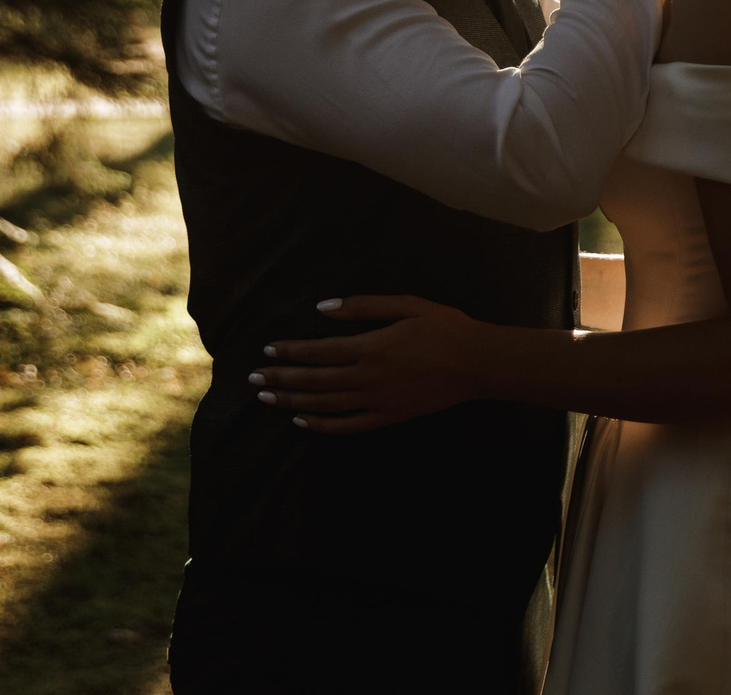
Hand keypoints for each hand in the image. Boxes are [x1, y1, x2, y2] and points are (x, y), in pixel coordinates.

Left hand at [250, 295, 481, 434]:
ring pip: (323, 404)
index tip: (268, 350)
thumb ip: (363, 306)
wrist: (477, 363)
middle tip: (253, 378)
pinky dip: (320, 425)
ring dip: (292, 401)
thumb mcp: (407, 305)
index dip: (290, 352)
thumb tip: (323, 308)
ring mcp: (375, 401)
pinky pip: (346, 425)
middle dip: (280, 378)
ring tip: (267, 398)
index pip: (317, 352)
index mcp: (369, 347)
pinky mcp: (387, 417)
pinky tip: (302, 421)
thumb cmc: (445, 327)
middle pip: (313, 380)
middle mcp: (366, 378)